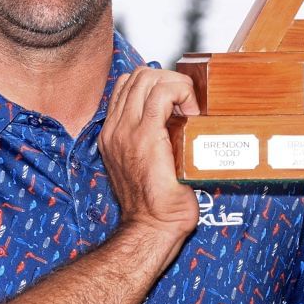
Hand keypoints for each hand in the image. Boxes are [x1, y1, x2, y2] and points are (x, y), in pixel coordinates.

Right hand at [102, 68, 199, 240]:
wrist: (151, 228)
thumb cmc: (155, 205)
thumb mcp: (146, 166)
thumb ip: (152, 142)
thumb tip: (177, 123)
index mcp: (111, 134)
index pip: (127, 86)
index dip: (157, 84)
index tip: (178, 104)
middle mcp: (114, 128)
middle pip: (138, 75)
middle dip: (168, 79)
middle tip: (188, 104)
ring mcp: (126, 130)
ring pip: (148, 77)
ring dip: (175, 84)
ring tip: (190, 108)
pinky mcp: (146, 134)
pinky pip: (162, 92)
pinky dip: (182, 92)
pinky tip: (192, 112)